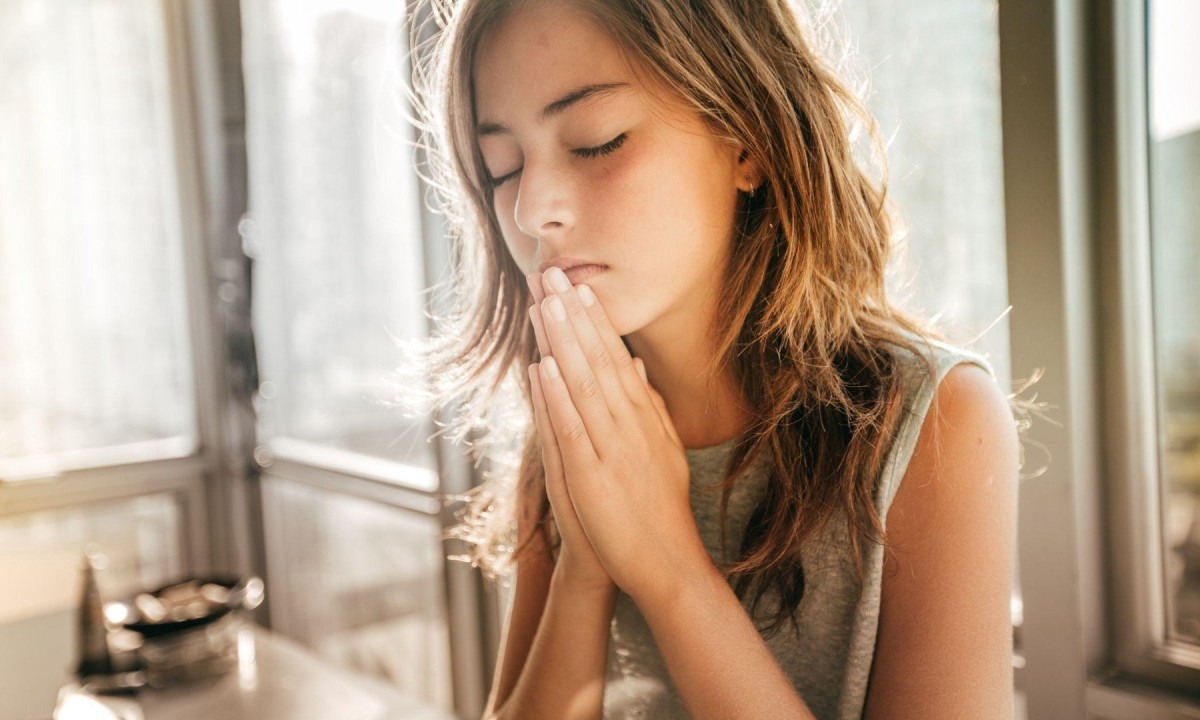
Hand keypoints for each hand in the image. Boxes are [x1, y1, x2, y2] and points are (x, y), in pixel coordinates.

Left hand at [528, 267, 704, 601]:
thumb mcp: (663, 448)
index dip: (596, 321)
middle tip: (553, 274)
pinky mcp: (593, 475)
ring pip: (583, 384)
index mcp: (645, 418)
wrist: (667, 561)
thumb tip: (638, 364)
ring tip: (545, 302)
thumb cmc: (660, 508)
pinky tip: (542, 366)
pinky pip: (572, 428)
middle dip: (574, 316)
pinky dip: (557, 396)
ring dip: (561, 341)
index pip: (617, 359)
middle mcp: (630, 425)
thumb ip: (650, 406)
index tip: (579, 286)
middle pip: (599, 360)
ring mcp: (612, 448)